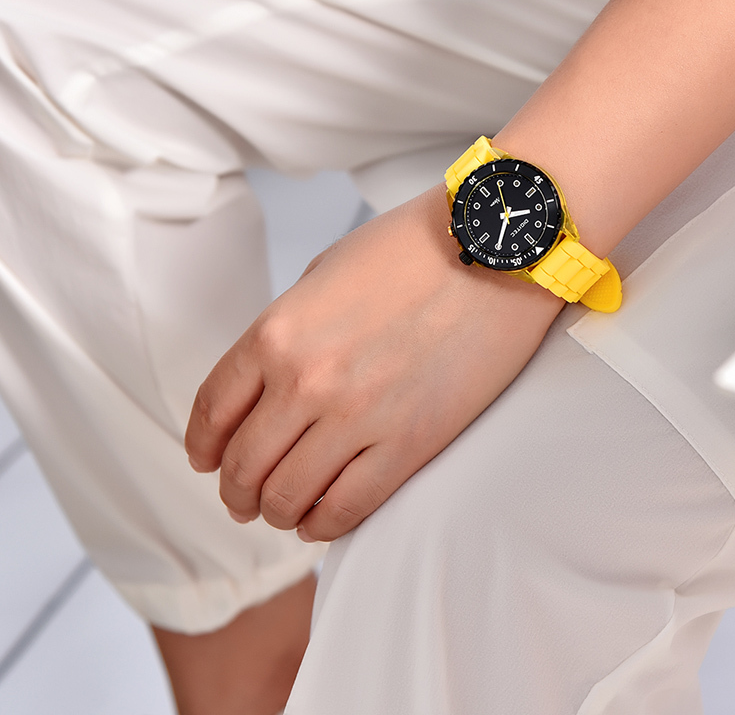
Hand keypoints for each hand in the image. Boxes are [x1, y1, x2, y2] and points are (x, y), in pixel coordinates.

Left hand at [184, 185, 562, 541]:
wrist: (494, 251)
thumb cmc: (418, 248)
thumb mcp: (328, 270)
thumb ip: (290, 327)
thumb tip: (272, 377)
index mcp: (278, 332)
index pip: (214, 410)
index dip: (203, 446)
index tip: (207, 460)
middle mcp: (306, 382)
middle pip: (244, 465)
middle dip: (236, 490)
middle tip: (243, 497)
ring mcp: (357, 419)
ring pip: (287, 498)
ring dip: (276, 511)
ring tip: (284, 510)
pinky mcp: (409, 445)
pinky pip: (346, 509)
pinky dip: (323, 524)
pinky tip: (322, 518)